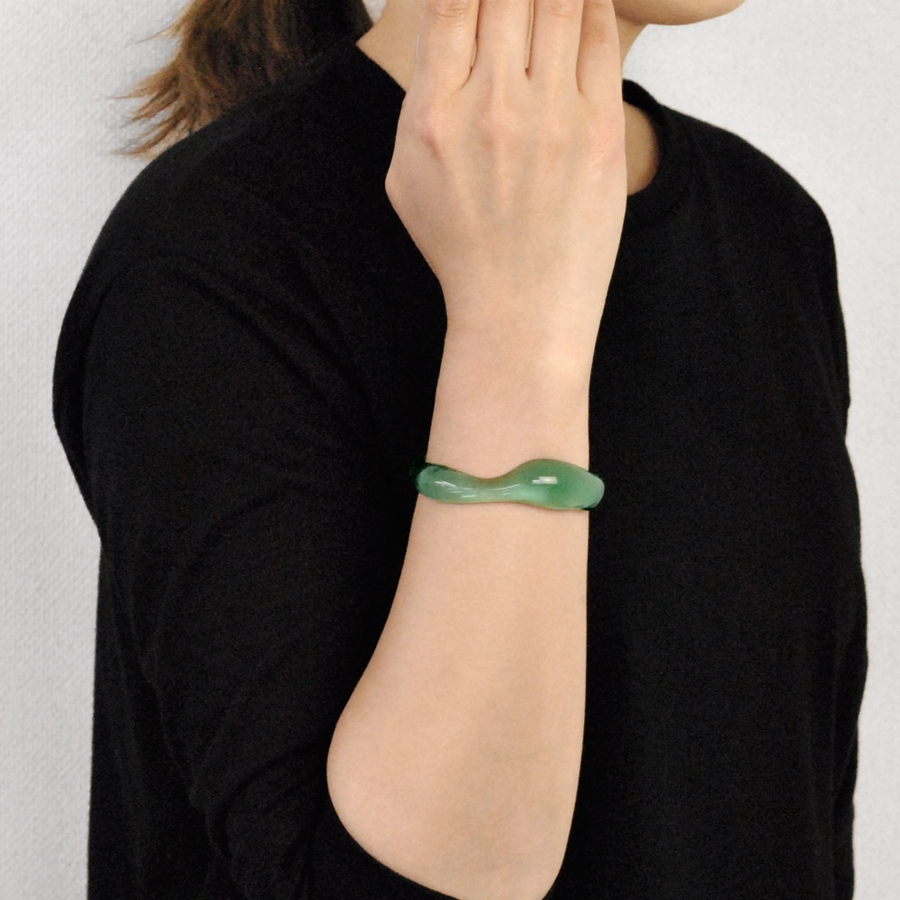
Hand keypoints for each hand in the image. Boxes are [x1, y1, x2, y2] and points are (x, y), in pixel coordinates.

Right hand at [385, 0, 627, 365]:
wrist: (521, 310)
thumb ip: (419, 96)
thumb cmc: (461, 245)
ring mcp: (551, 118)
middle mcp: (491, 106)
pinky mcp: (600, 132)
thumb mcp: (407, 176)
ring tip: (547, 4)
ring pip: (559, 0)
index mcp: (434, 115)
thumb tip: (445, 26)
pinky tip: (585, 0)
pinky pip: (600, 37)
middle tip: (517, 4)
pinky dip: (592, 3)